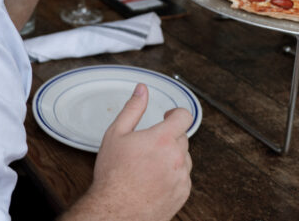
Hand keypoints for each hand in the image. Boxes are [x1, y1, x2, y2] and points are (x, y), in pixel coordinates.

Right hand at [64, 83, 191, 220]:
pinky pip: (183, 177)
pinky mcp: (183, 194)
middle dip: (168, 137)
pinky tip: (154, 178)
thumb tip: (142, 90)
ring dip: (171, 156)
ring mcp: (182, 177)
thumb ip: (133, 108)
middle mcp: (177, 157)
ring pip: (183, 158)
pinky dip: (173, 175)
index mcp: (163, 139)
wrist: (115, 211)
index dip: (176, 114)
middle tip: (149, 145)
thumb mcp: (116, 134)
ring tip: (149, 165)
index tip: (168, 117)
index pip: (184, 116)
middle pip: (182, 137)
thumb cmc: (113, 175)